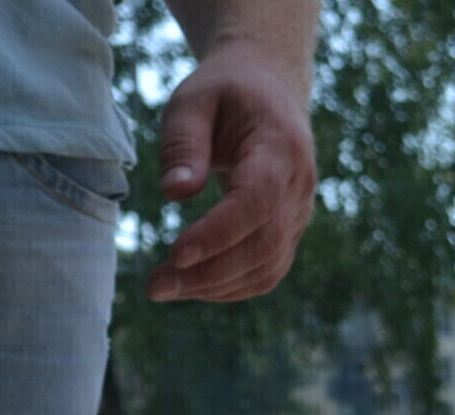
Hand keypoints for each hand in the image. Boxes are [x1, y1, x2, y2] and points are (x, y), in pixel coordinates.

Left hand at [146, 37, 317, 304]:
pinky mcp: (289, 231)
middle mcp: (299, 184)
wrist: (269, 87)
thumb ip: (182, 144)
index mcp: (280, 146)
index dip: (219, 233)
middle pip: (263, 244)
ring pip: (267, 267)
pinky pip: (266, 272)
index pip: (257, 200)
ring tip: (162, 287)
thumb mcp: (192, 101)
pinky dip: (228, 287)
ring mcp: (299, 211)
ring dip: (213, 287)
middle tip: (154, 287)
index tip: (174, 254)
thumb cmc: (224, 92)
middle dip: (208, 273)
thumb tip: (175, 194)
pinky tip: (189, 284)